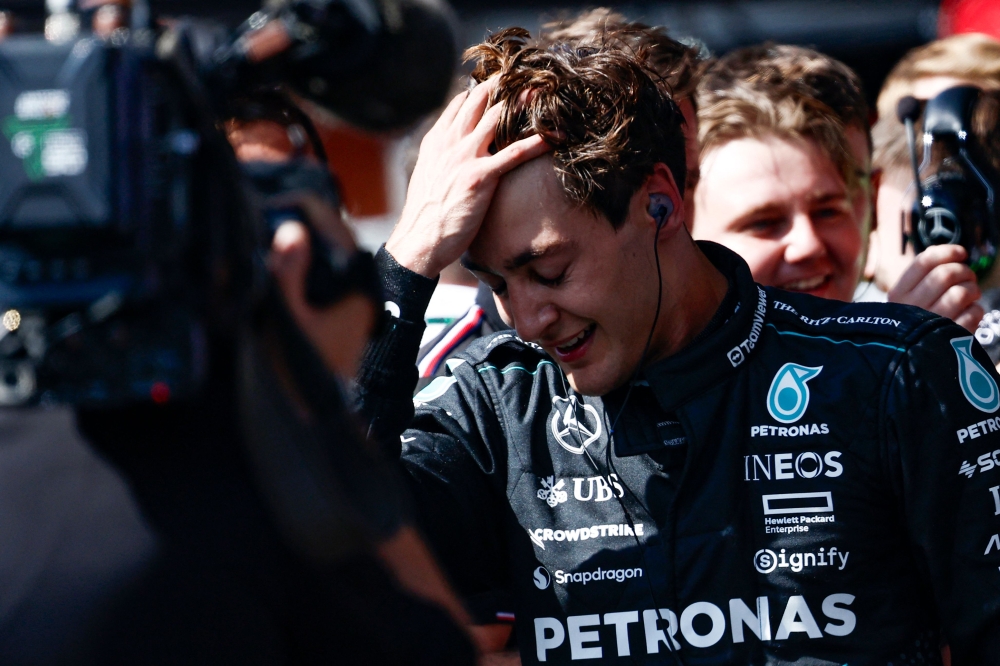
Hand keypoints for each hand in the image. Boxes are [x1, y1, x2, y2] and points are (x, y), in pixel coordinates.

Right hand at [269, 194, 375, 379]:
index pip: (332, 223)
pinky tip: (277, 261)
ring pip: (326, 249)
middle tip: (261, 215)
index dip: (300, 207)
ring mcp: (352, 294)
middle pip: (329, 232)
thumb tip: (291, 231)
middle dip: (297, 218)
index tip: (269, 204)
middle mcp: (360, 284)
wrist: (318, 414)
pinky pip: (324, 268)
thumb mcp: (289, 321)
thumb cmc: (305, 373)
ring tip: (264, 232)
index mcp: (356, 283)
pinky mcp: (341, 304)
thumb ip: (288, 275)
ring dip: (299, 238)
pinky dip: (302, 258)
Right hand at [385, 79, 549, 277]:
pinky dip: (536, 143)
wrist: (419, 240)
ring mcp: (465, 157)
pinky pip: (514, 154)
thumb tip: (456, 153)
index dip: (484, 90)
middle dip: (505, 84)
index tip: (505, 83)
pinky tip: (553, 137)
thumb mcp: (429, 176)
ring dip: (523, 102)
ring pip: (498, 117)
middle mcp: (450, 142)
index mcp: (437, 140)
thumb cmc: (426, 215)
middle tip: (529, 76)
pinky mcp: (480, 177)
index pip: (462, 102)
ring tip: (544, 92)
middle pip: (481, 100)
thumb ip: (443, 158)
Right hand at [887, 244, 983, 331]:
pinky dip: (976, 311)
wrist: (904, 363)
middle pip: (945, 274)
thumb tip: (944, 253)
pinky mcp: (948, 338)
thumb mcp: (904, 301)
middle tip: (968, 278)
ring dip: (972, 291)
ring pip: (961, 293)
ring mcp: (929, 324)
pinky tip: (968, 315)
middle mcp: (911, 307)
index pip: (923, 262)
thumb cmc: (909, 325)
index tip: (960, 253)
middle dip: (964, 272)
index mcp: (898, 294)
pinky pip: (973, 314)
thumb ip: (920, 278)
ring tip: (970, 296)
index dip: (947, 252)